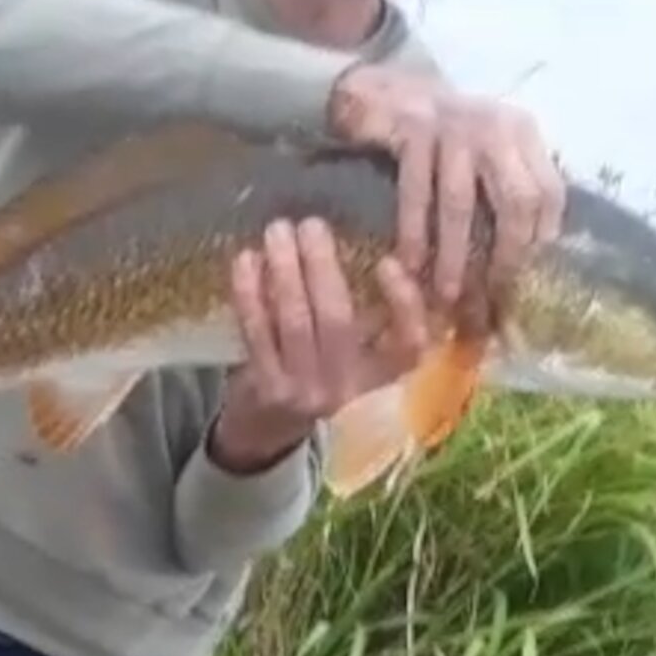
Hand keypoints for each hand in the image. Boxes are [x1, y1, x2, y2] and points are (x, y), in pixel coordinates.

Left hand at [209, 217, 429, 473]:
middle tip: (310, 224)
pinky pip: (257, 333)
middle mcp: (347, 388)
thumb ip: (367, 314)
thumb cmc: (319, 374)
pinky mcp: (267, 389)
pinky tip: (246, 260)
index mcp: (381, 377)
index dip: (404, 304)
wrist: (269, 430)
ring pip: (295, 322)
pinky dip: (250, 293)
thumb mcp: (354, 355)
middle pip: (337, 321)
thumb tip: (363, 240)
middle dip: (322, 266)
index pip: (409, 345)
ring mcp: (304, 392)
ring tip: (277, 232)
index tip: (388, 261)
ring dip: (284, 271)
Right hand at [326, 64, 566, 300]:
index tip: (525, 274)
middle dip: (506, 254)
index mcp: (522, 131)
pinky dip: (414, 233)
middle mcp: (496, 125)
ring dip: (455, 255)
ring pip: (460, 203)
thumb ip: (513, 182)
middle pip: (516, 200)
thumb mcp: (491, 146)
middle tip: (491, 292)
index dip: (541, 236)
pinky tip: (410, 262)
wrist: (390, 89)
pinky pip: (416, 193)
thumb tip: (535, 248)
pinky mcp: (413, 130)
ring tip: (448, 293)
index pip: (549, 191)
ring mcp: (454, 126)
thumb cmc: (446, 133)